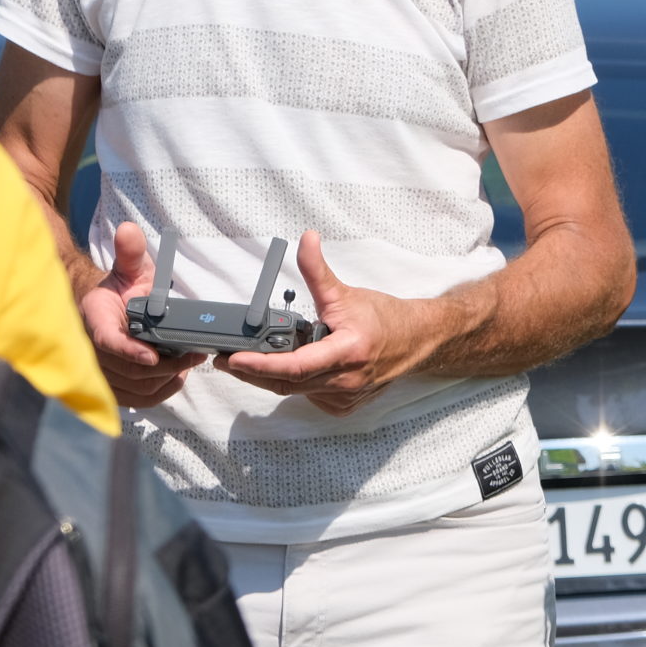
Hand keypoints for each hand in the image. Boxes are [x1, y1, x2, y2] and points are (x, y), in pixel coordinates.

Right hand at [81, 221, 205, 408]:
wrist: (105, 308)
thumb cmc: (121, 288)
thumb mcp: (129, 267)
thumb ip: (130, 252)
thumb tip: (129, 229)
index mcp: (94, 320)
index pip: (108, 342)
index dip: (130, 350)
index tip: (153, 354)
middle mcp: (92, 351)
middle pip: (130, 370)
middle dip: (166, 365)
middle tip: (197, 354)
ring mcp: (100, 373)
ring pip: (136, 387)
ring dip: (166, 379)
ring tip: (190, 363)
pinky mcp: (111, 386)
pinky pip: (136, 399)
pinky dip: (160, 392)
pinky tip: (177, 377)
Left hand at [221, 231, 443, 414]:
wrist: (417, 340)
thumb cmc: (385, 319)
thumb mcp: (346, 294)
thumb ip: (318, 271)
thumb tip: (306, 241)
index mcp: (348, 352)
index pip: (295, 366)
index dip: (260, 365)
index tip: (234, 359)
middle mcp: (346, 380)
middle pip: (286, 382)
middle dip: (254, 372)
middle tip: (228, 359)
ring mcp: (345, 397)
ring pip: (295, 391)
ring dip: (276, 376)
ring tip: (268, 355)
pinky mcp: (344, 405)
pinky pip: (309, 396)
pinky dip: (299, 382)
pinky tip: (304, 366)